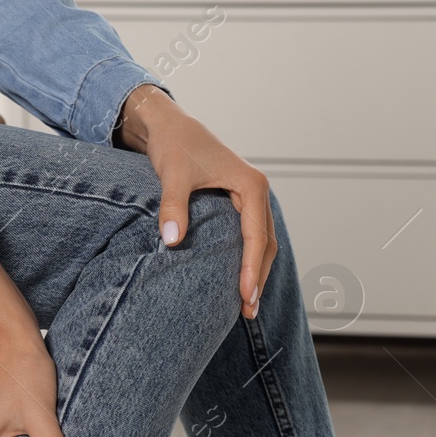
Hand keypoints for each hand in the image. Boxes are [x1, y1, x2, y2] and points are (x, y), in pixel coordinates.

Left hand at [116, 84, 276, 319]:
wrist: (169, 126)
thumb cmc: (173, 145)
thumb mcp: (172, 175)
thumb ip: (173, 207)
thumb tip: (173, 242)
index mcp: (251, 185)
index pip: (256, 236)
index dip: (251, 269)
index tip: (246, 296)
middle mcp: (257, 191)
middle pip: (266, 244)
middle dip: (258, 278)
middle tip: (248, 310)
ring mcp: (251, 198)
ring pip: (262, 242)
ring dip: (256, 273)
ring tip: (246, 305)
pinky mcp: (240, 203)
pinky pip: (251, 237)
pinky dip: (248, 260)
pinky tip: (238, 281)